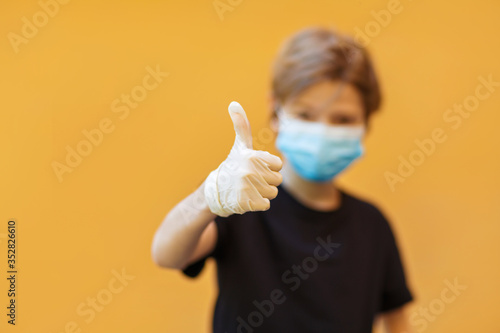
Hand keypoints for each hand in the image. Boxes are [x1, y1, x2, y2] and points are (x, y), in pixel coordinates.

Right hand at [204, 101, 282, 216]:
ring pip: (273, 193)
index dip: (270, 167)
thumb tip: (234, 103)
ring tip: (249, 188)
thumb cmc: (233, 166)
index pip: (279, 165)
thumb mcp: (239, 146)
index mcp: (251, 156)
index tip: (256, 167)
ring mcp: (247, 187)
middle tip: (251, 179)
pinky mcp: (246, 202)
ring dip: (263, 193)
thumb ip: (241, 126)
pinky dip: (259, 203)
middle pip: (277, 180)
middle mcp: (249, 171)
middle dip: (267, 181)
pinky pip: (266, 204)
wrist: (215, 190)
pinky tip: (247, 198)